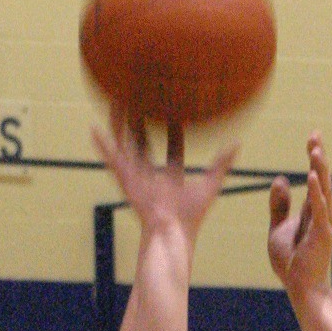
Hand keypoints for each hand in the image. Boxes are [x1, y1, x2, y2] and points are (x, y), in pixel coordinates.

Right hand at [92, 108, 237, 246]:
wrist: (170, 230)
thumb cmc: (190, 216)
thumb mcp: (210, 184)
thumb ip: (222, 164)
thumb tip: (237, 143)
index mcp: (171, 176)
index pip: (173, 147)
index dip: (176, 129)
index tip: (177, 111)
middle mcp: (152, 174)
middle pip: (146, 141)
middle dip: (145, 121)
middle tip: (145, 100)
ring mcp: (136, 175)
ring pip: (127, 142)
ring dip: (121, 123)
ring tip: (117, 100)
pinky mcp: (125, 177)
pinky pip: (111, 157)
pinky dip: (102, 144)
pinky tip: (93, 128)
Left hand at [267, 133, 331, 297]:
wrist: (301, 288)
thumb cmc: (292, 262)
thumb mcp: (278, 228)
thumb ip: (279, 205)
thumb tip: (280, 179)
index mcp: (314, 211)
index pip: (315, 178)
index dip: (314, 157)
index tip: (313, 136)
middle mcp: (323, 214)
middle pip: (321, 178)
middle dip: (318, 156)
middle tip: (315, 134)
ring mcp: (325, 223)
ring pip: (322, 190)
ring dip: (318, 169)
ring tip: (315, 149)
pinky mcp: (322, 234)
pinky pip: (319, 209)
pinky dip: (315, 192)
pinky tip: (311, 175)